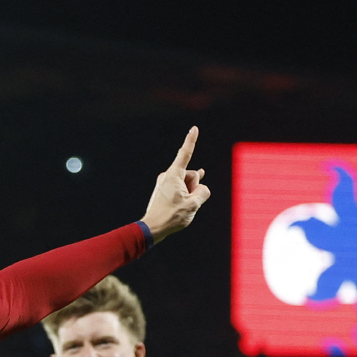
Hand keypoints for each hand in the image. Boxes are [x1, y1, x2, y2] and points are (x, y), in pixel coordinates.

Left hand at [141, 126, 210, 242]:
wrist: (153, 228)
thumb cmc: (171, 217)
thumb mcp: (193, 205)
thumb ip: (203, 193)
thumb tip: (203, 189)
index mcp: (173, 175)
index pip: (185, 154)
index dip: (191, 140)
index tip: (194, 128)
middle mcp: (168, 176)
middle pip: (191, 175)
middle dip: (194, 187)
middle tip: (185, 203)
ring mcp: (165, 183)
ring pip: (187, 184)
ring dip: (189, 193)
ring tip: (181, 207)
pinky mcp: (165, 190)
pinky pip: (181, 188)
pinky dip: (186, 192)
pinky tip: (194, 187)